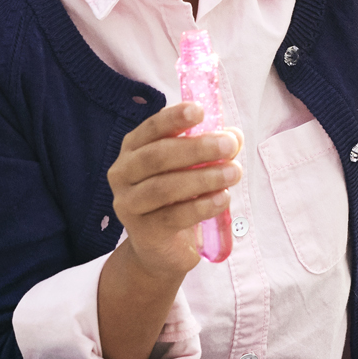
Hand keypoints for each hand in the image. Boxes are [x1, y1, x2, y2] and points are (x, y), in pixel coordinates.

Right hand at [106, 101, 239, 283]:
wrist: (162, 248)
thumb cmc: (177, 197)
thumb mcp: (193, 168)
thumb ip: (211, 149)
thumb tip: (234, 136)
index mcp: (133, 150)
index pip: (151, 129)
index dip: (174, 118)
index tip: (200, 110)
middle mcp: (123, 174)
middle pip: (157, 156)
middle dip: (196, 148)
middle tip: (229, 145)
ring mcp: (129, 204)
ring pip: (164, 187)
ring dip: (203, 177)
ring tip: (234, 172)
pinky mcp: (144, 232)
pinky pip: (173, 216)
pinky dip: (202, 205)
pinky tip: (223, 198)